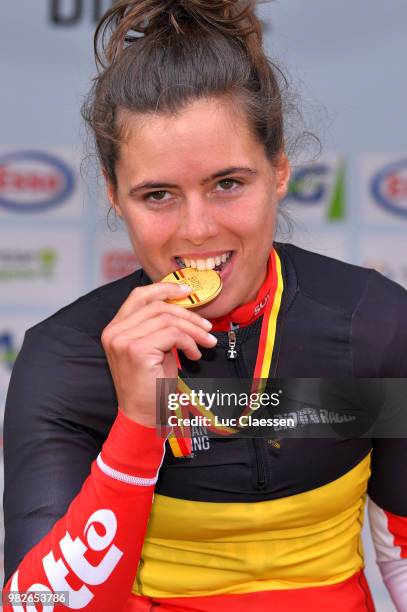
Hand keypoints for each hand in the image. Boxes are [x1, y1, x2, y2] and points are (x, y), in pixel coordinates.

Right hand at [101, 282, 216, 426]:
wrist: (143, 416)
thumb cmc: (151, 385)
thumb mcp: (155, 348)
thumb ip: (160, 326)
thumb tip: (184, 306)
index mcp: (115, 328)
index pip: (138, 296)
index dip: (164, 288)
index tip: (186, 291)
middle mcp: (114, 332)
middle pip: (158, 306)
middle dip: (188, 314)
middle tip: (207, 326)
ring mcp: (123, 340)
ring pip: (168, 320)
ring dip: (194, 331)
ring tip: (205, 343)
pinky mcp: (137, 350)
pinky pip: (173, 335)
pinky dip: (190, 343)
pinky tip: (194, 356)